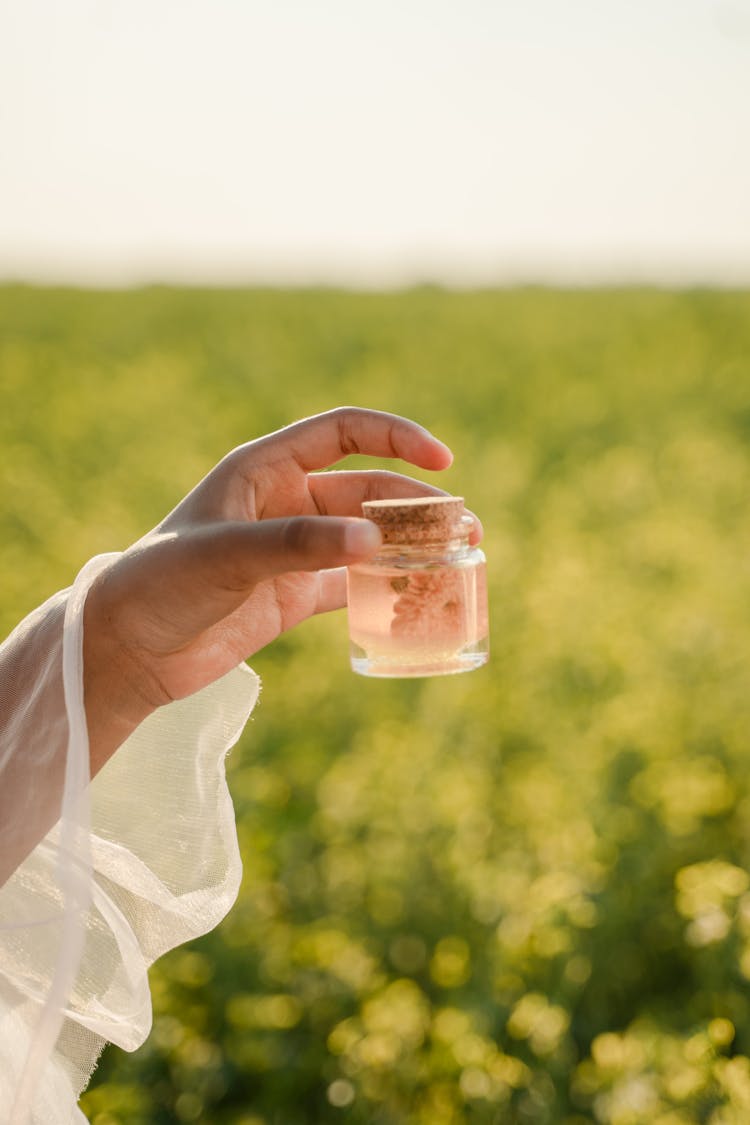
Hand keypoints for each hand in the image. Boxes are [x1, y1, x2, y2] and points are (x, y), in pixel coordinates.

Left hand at [83, 407, 473, 769]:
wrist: (127, 650)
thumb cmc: (161, 584)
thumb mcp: (227, 555)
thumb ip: (299, 545)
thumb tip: (375, 543)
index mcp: (264, 469)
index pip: (344, 434)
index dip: (397, 438)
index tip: (443, 460)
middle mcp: (284, 503)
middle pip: (368, 492)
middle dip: (418, 506)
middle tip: (466, 528)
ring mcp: (292, 551)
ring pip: (367, 539)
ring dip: (410, 546)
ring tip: (459, 558)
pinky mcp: (293, 597)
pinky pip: (352, 586)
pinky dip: (386, 590)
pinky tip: (418, 598)